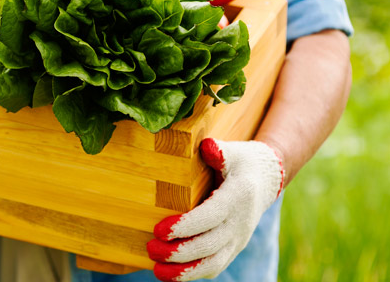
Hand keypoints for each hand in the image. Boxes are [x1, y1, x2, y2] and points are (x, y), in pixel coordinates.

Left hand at [146, 138, 284, 280]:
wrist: (265, 181)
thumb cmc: (242, 162)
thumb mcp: (234, 152)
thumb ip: (219, 151)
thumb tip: (208, 146)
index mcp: (237, 197)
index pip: (210, 216)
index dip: (185, 226)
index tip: (159, 230)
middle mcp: (239, 223)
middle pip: (209, 245)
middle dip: (179, 252)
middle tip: (151, 249)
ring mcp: (237, 239)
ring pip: (213, 263)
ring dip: (184, 271)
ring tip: (157, 271)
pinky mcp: (232, 248)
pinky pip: (214, 266)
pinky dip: (193, 273)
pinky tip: (170, 274)